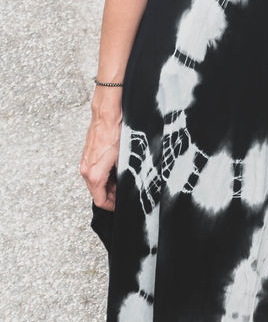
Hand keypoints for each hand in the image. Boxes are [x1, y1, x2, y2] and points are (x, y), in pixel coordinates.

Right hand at [80, 93, 122, 209]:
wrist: (107, 115)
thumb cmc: (115, 133)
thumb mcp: (124, 159)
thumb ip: (123, 177)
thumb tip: (126, 187)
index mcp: (94, 175)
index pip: (100, 200)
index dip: (112, 206)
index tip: (120, 205)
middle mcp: (86, 170)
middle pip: (97, 192)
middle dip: (111, 195)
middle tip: (124, 192)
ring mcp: (85, 162)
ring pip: (95, 182)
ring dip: (108, 185)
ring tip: (122, 180)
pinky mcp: (87, 156)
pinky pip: (94, 172)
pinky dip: (104, 175)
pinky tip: (115, 169)